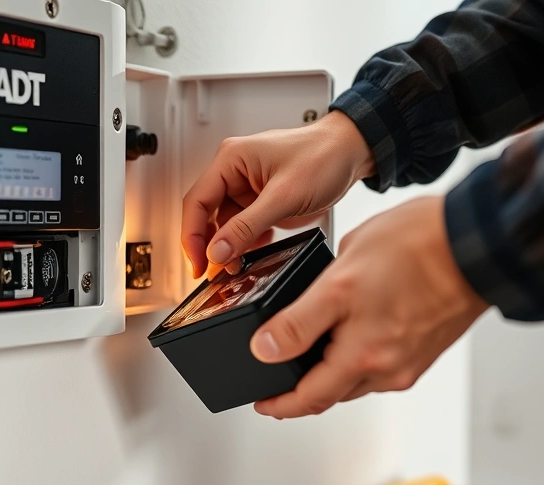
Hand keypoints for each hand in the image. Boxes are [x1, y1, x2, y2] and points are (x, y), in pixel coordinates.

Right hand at [181, 111, 374, 278]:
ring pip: (225, 224)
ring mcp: (248, 187)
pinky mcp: (261, 200)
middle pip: (207, 215)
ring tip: (236, 266)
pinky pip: (244, 226)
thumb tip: (218, 250)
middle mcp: (235, 172)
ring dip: (229, 247)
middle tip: (214, 272)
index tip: (198, 262)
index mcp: (231, 160)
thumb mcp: (283, 196)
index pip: (197, 202)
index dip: (192, 236)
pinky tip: (253, 252)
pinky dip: (246, 242)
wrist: (352, 153)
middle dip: (210, 245)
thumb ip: (247, 226)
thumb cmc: (323, 156)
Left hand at [249, 196, 489, 418]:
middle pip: (333, 391)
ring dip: (330, 369)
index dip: (279, 404)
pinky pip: (379, 362)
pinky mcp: (424, 348)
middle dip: (302, 387)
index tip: (261, 403)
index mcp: (364, 358)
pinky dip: (356, 355)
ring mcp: (409, 360)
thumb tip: (266, 349)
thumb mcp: (338, 282)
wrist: (478, 242)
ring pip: (357, 377)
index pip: (309, 399)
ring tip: (309, 347)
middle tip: (277, 376)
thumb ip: (299, 321)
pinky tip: (350, 328)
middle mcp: (389, 370)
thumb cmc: (417, 250)